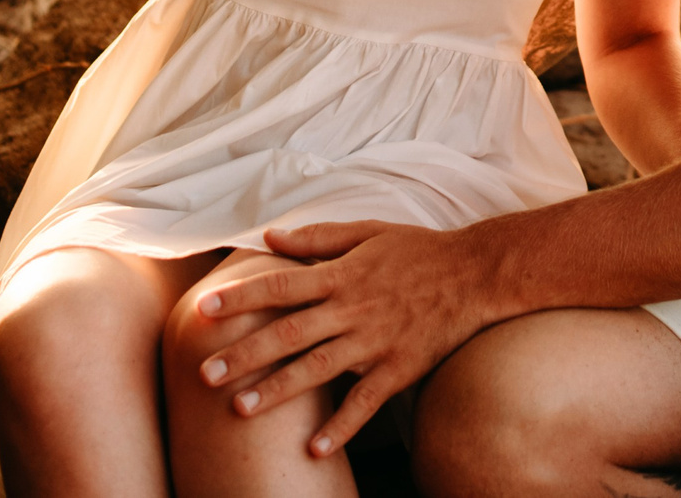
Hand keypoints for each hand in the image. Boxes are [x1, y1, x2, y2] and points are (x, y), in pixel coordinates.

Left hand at [192, 220, 498, 458]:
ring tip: (240, 410)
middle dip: (245, 354)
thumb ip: (318, 237)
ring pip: (318, 369)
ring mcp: (375, 342)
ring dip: (277, 391)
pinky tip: (314, 449)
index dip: (241, 298)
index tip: (203, 310)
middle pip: (289, 333)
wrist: (476, 275)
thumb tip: (270, 237)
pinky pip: (366, 403)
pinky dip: (341, 427)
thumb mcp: (369, 232)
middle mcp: (352, 310)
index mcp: (341, 275)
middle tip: (206, 374)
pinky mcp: (399, 369)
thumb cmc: (418, 251)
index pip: (280, 285)